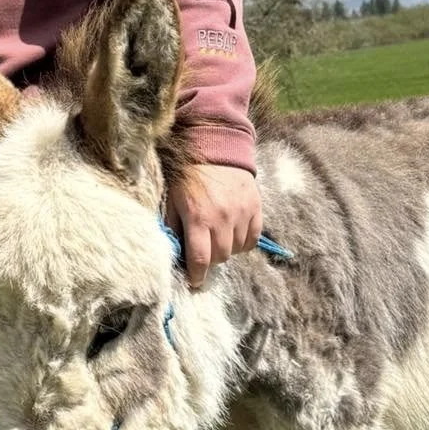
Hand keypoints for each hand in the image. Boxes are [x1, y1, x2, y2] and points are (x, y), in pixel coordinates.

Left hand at [167, 163, 261, 289]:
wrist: (217, 148)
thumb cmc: (189, 177)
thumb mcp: (172, 200)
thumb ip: (173, 227)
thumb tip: (174, 253)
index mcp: (198, 218)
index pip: (200, 260)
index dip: (196, 276)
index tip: (193, 281)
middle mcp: (222, 218)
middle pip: (220, 257)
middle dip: (210, 260)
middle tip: (203, 252)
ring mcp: (242, 214)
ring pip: (237, 250)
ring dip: (226, 250)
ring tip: (217, 238)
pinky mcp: (255, 208)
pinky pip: (252, 239)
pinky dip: (243, 242)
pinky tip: (233, 234)